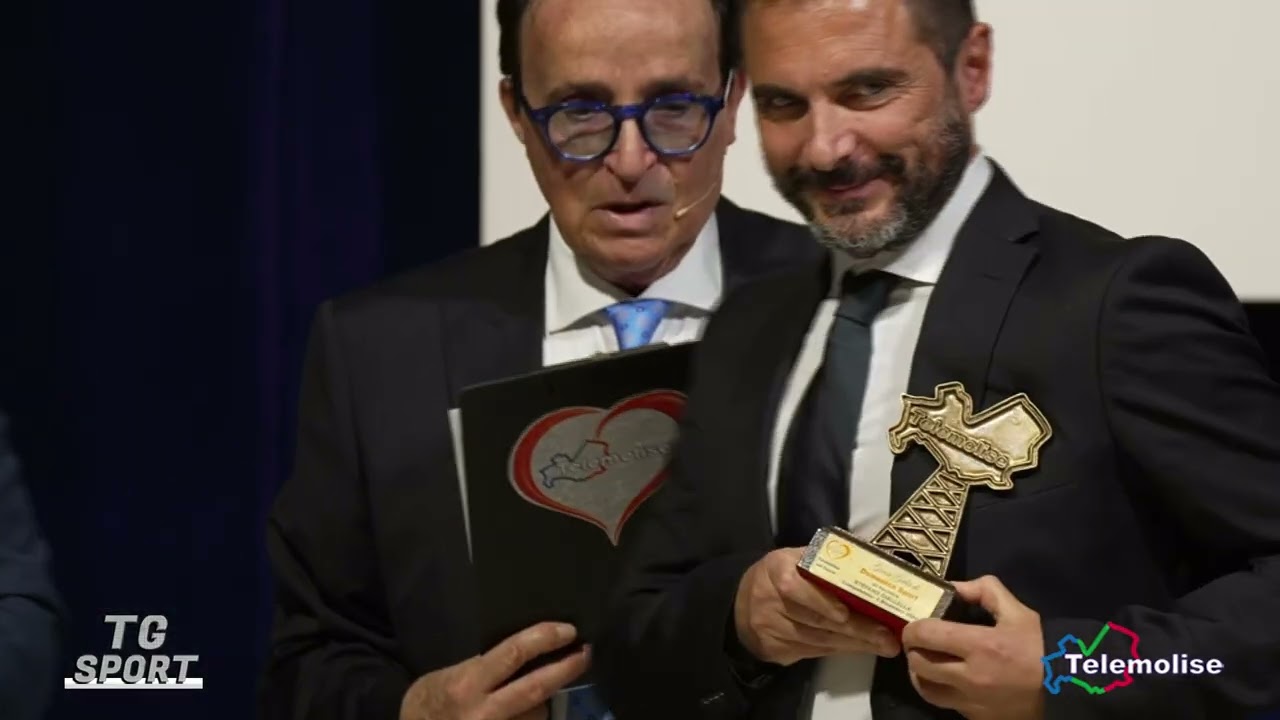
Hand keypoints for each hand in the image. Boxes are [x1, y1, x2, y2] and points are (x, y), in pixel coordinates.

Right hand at [399, 621, 589, 719]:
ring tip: (529, 698)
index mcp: (469, 684)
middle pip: (537, 688)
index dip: (545, 638)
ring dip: (542, 704)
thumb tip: (528, 653)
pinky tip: (524, 713)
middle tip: (586, 653)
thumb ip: (487, 669)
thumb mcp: (453, 676)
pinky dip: (531, 718)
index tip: (568, 630)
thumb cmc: (431, 702)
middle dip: (567, 669)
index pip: (514, 653)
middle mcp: (484, 712)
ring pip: (538, 714)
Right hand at [733, 547, 900, 665]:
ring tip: (882, 645)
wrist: (741, 604)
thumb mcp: (794, 558)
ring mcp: (769, 629)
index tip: (846, 612)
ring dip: (853, 644)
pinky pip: (812, 652)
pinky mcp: (773, 650)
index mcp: (775, 568)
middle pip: (814, 619)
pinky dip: (838, 650)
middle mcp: (768, 600)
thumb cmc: (779, 575)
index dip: (820, 601)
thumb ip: (824, 559)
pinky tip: (858, 648)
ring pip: (817, 640)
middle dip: (855, 629)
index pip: (794, 586)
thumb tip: (870, 558)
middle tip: (886, 637)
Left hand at [902, 575, 1044, 719]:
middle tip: (919, 643)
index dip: (912, 628)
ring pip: (927, 690)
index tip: (914, 625)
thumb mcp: (1017, 611)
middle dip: (913, 650)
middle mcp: (971, 678)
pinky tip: (949, 681)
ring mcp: (973, 702)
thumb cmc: (1042, 647)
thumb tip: (954, 587)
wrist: (1069, 687)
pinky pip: (948, 705)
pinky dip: (942, 692)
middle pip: (919, 665)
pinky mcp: (978, 718)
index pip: (926, 635)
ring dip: (920, 675)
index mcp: (980, 646)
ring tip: (927, 664)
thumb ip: (984, 591)